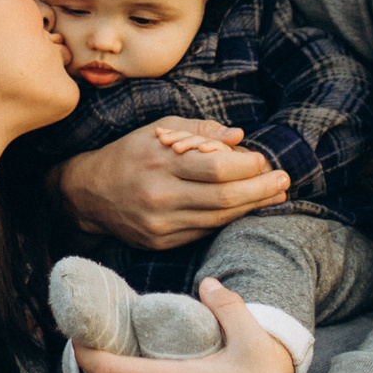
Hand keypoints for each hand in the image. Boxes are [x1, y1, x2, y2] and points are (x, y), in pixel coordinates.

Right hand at [55, 121, 290, 251]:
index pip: (215, 167)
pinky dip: (228, 220)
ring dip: (252, 207)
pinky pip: (204, 231)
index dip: (247, 166)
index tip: (264, 159)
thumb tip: (238, 136)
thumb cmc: (130, 154)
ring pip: (218, 218)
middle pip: (223, 197)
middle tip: (284, 181)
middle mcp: (159, 195)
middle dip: (260, 190)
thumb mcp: (158, 130)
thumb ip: (199, 130)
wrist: (89, 194)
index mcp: (159, 161)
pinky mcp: (161, 242)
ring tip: (275, 196)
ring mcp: (160, 223)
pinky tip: (245, 210)